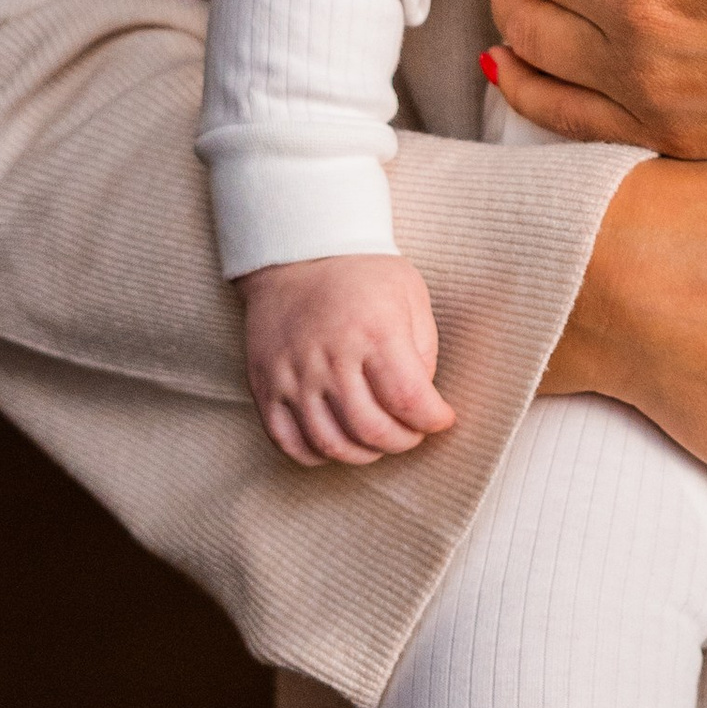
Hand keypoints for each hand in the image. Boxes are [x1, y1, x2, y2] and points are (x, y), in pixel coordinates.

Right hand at [242, 254, 456, 467]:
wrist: (297, 253)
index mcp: (374, 332)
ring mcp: (293, 376)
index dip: (433, 420)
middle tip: (412, 431)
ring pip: (331, 444)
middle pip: (372, 431)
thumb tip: (420, 403)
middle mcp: (330, 358)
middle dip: (404, 441)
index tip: (441, 418)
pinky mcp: (265, 386)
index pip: (409, 401)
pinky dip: (317, 455)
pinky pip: (288, 442)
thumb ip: (423, 351)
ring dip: (364, 453)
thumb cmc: (363, 274)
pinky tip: (338, 441)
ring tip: (378, 438)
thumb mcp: (411, 295)